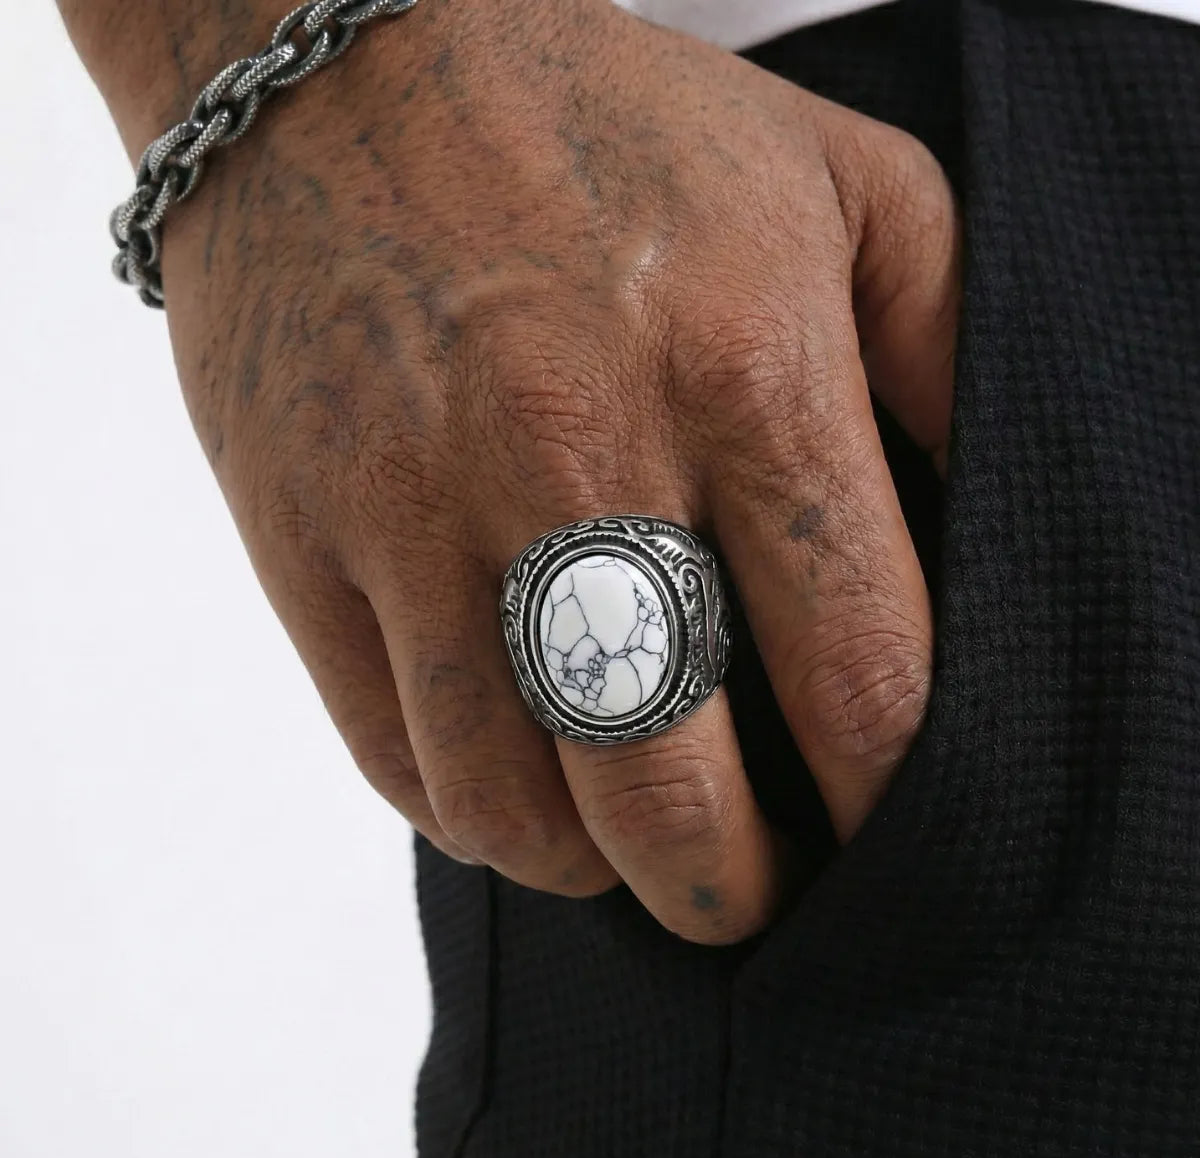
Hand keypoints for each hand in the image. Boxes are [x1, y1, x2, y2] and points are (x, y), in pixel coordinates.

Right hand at [82, 0, 958, 943]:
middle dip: (731, 888)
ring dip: (588, 867)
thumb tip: (995, 518)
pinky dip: (468, 813)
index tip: (879, 835)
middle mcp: (572, 447)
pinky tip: (515, 787)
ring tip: (626, 849)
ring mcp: (413, 503)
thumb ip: (949, 344)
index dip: (885, 798)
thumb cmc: (596, 123)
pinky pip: (392, 752)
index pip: (856, 667)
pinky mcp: (299, 537)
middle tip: (750, 900)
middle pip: (670, 777)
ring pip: (512, 798)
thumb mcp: (834, 182)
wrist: (333, 66)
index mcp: (740, 363)